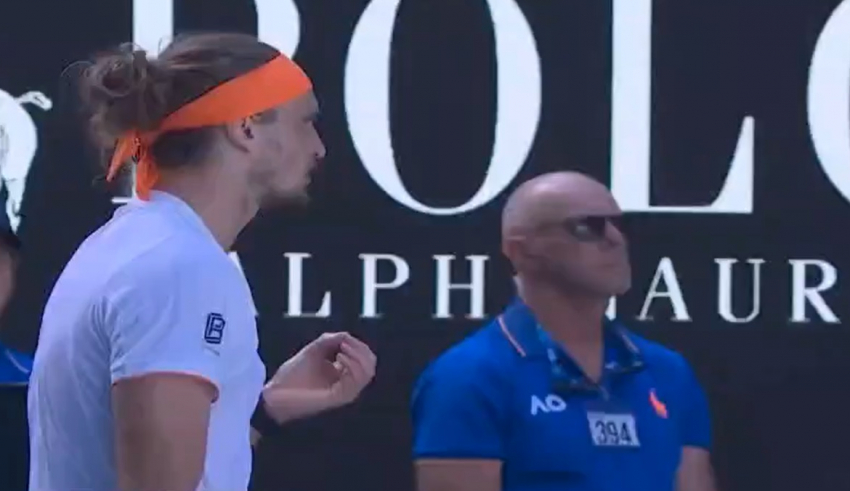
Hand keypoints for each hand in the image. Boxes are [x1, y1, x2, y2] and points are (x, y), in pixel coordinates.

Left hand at [262, 332, 376, 422]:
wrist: (276, 394)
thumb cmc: (292, 375)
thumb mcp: (314, 350)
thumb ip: (332, 340)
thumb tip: (348, 337)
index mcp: (343, 374)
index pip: (366, 359)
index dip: (359, 345)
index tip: (343, 339)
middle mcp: (347, 385)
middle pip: (371, 365)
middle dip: (361, 349)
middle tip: (344, 344)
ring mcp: (344, 392)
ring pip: (367, 373)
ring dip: (357, 356)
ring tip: (341, 350)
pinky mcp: (338, 398)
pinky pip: (356, 382)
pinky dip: (351, 365)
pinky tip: (339, 357)